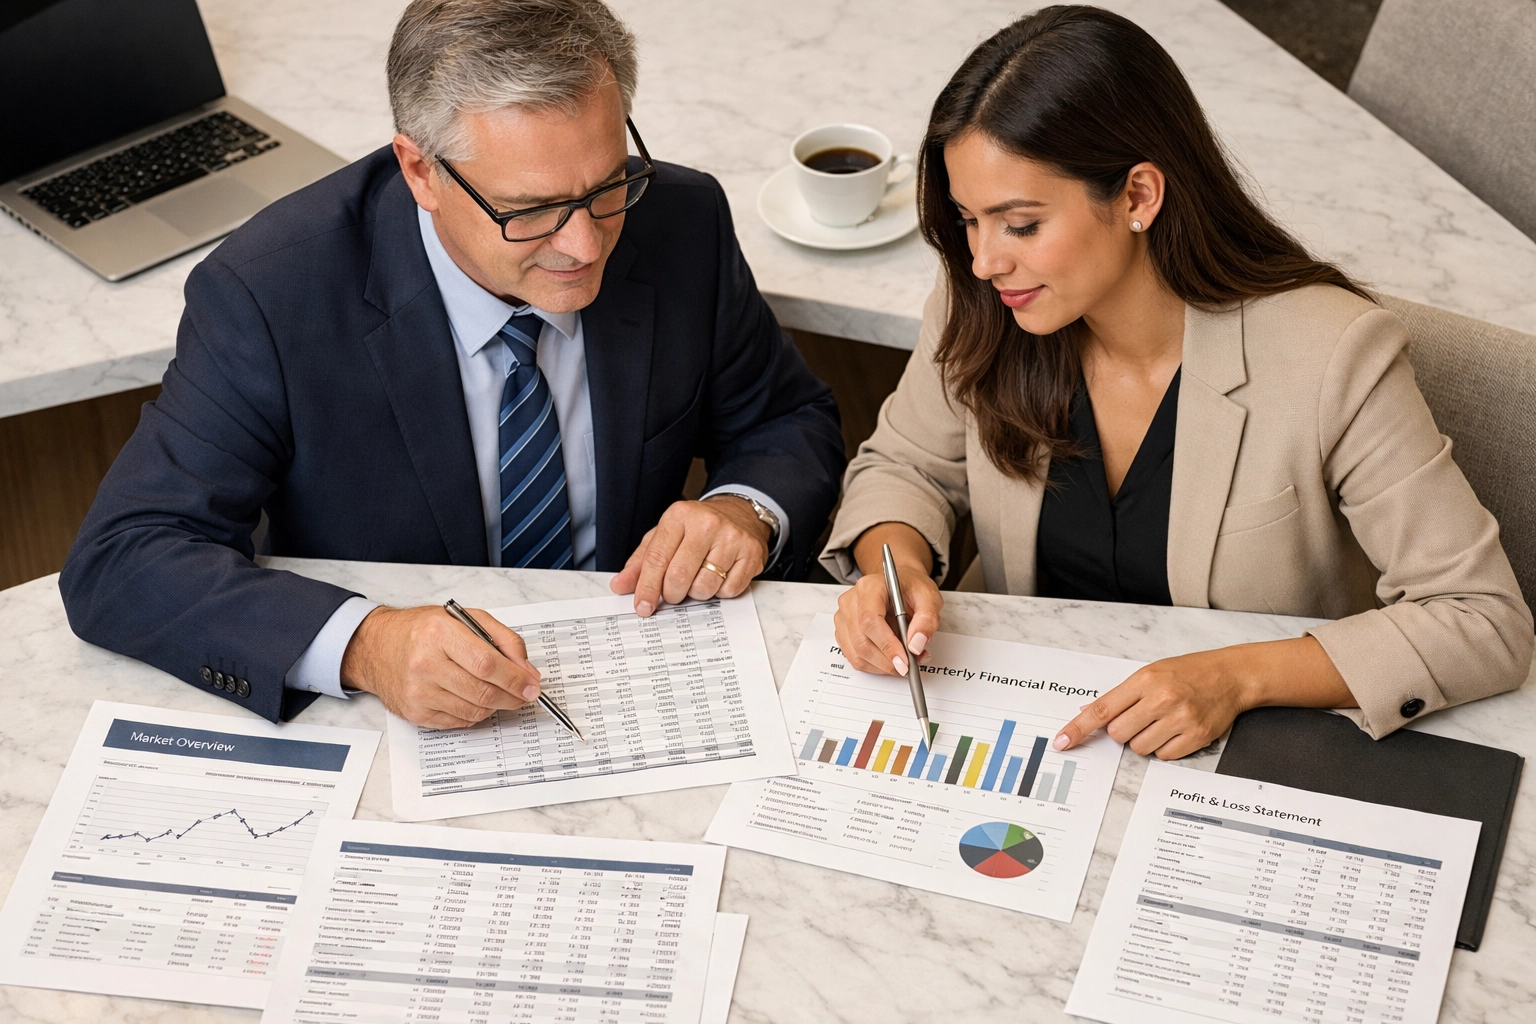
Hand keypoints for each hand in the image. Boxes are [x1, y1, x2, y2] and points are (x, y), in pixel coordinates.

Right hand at [340, 606, 541, 728]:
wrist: (377, 647)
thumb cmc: (423, 631)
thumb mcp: (465, 619)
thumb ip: (503, 640)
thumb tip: (527, 672)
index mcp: (440, 633)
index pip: (487, 664)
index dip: (515, 679)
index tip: (532, 685)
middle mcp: (425, 663)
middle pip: (483, 691)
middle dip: (512, 696)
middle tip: (524, 694)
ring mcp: (418, 692)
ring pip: (474, 710)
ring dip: (496, 706)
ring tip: (499, 693)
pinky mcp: (415, 713)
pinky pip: (459, 722)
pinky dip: (475, 714)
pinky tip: (474, 698)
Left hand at [610, 497, 770, 614]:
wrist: (739, 513)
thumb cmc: (697, 528)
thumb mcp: (665, 535)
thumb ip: (642, 561)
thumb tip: (620, 585)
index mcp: (679, 515)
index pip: (657, 558)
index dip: (647, 587)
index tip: (643, 606)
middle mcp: (707, 523)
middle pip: (679, 576)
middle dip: (672, 594)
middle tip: (673, 592)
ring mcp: (732, 538)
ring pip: (704, 587)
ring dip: (696, 593)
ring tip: (698, 578)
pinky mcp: (751, 554)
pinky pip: (729, 590)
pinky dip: (720, 591)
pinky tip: (718, 576)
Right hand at [834, 561, 942, 676]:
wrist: (900, 585)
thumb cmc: (911, 588)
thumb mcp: (929, 598)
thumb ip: (926, 620)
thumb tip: (916, 645)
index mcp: (870, 587)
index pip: (870, 621)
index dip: (887, 645)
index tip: (904, 660)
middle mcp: (851, 601)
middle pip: (861, 641)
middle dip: (887, 661)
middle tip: (908, 666)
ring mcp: (844, 617)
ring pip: (857, 653)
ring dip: (882, 666)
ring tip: (903, 660)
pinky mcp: (843, 631)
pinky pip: (855, 657)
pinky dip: (875, 665)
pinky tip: (890, 658)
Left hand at [1052, 637, 1353, 759]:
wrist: (1231, 676)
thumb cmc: (1188, 672)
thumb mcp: (1151, 673)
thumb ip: (1122, 695)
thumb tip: (1089, 714)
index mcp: (1145, 680)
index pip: (1102, 709)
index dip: (1078, 728)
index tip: (1062, 741)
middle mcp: (1162, 699)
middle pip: (1119, 734)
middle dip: (1123, 732)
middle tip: (1140, 718)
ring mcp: (1180, 719)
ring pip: (1140, 748)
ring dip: (1144, 741)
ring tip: (1161, 722)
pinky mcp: (1197, 736)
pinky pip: (1164, 757)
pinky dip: (1164, 749)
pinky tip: (1175, 731)